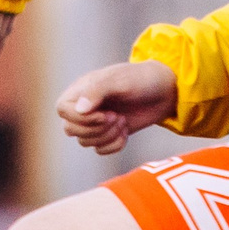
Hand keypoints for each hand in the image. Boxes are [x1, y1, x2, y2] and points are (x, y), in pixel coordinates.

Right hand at [56, 60, 178, 154]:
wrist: (166, 91)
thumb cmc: (141, 79)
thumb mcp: (119, 80)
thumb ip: (97, 90)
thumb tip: (79, 109)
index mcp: (81, 89)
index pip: (62, 110)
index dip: (80, 118)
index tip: (104, 114)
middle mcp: (85, 106)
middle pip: (70, 129)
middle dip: (96, 129)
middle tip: (117, 117)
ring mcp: (96, 122)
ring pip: (85, 142)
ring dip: (107, 136)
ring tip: (123, 121)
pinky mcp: (109, 134)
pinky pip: (100, 150)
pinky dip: (114, 145)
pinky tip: (126, 132)